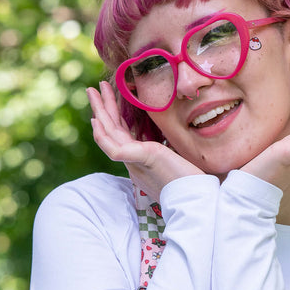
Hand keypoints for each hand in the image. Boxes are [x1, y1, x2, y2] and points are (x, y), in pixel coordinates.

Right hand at [88, 82, 203, 198]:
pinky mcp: (142, 161)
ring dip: (99, 113)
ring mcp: (136, 163)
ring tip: (92, 91)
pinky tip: (96, 120)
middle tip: (93, 89)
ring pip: (108, 137)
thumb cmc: (193, 183)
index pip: (122, 137)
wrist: (198, 199)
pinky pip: (114, 150)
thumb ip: (171, 151)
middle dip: (102, 109)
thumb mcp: (179, 161)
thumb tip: (175, 140)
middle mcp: (135, 163)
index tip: (110, 101)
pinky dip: (103, 136)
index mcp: (143, 162)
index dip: (114, 118)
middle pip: (112, 133)